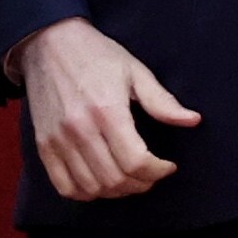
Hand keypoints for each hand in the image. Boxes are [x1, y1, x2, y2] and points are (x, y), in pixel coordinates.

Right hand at [14, 18, 199, 200]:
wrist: (49, 43)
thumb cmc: (96, 55)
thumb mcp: (135, 71)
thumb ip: (162, 102)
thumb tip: (193, 120)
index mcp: (107, 110)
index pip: (135, 161)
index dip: (157, 171)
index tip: (168, 166)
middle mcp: (80, 129)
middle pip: (115, 179)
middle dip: (141, 184)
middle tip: (152, 174)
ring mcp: (58, 140)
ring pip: (91, 187)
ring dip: (116, 191)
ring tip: (130, 179)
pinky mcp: (44, 145)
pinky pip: (64, 186)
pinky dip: (86, 193)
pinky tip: (101, 182)